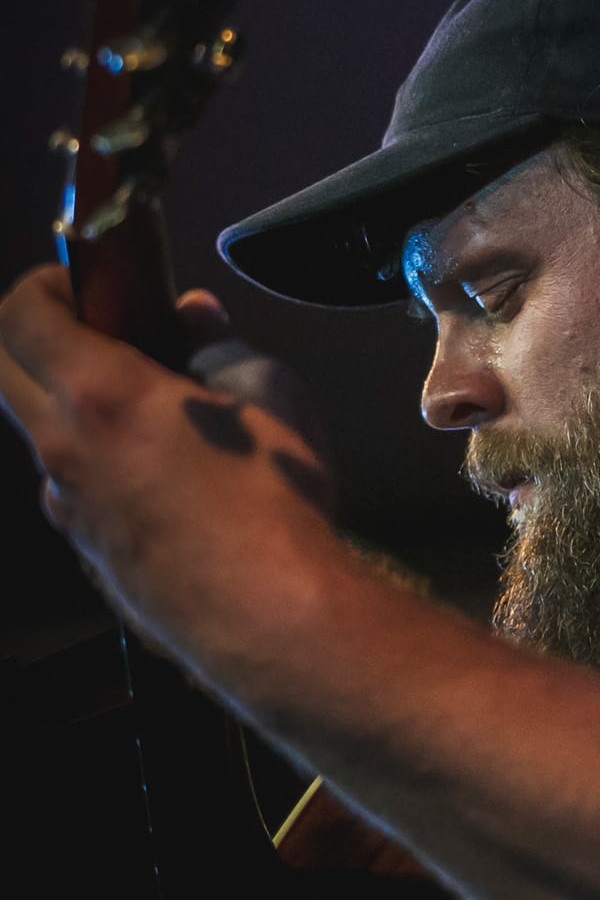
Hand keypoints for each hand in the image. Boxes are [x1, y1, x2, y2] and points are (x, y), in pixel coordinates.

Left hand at [0, 264, 334, 661]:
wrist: (270, 618)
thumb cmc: (273, 496)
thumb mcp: (269, 391)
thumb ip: (219, 344)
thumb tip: (192, 317)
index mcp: (100, 395)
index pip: (20, 314)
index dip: (44, 283)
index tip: (84, 281)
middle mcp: (62, 448)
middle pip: (2, 372)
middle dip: (34, 337)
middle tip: (96, 332)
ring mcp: (67, 508)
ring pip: (41, 435)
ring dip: (72, 407)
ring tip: (153, 418)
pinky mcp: (87, 554)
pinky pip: (74, 489)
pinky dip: (100, 466)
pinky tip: (168, 485)